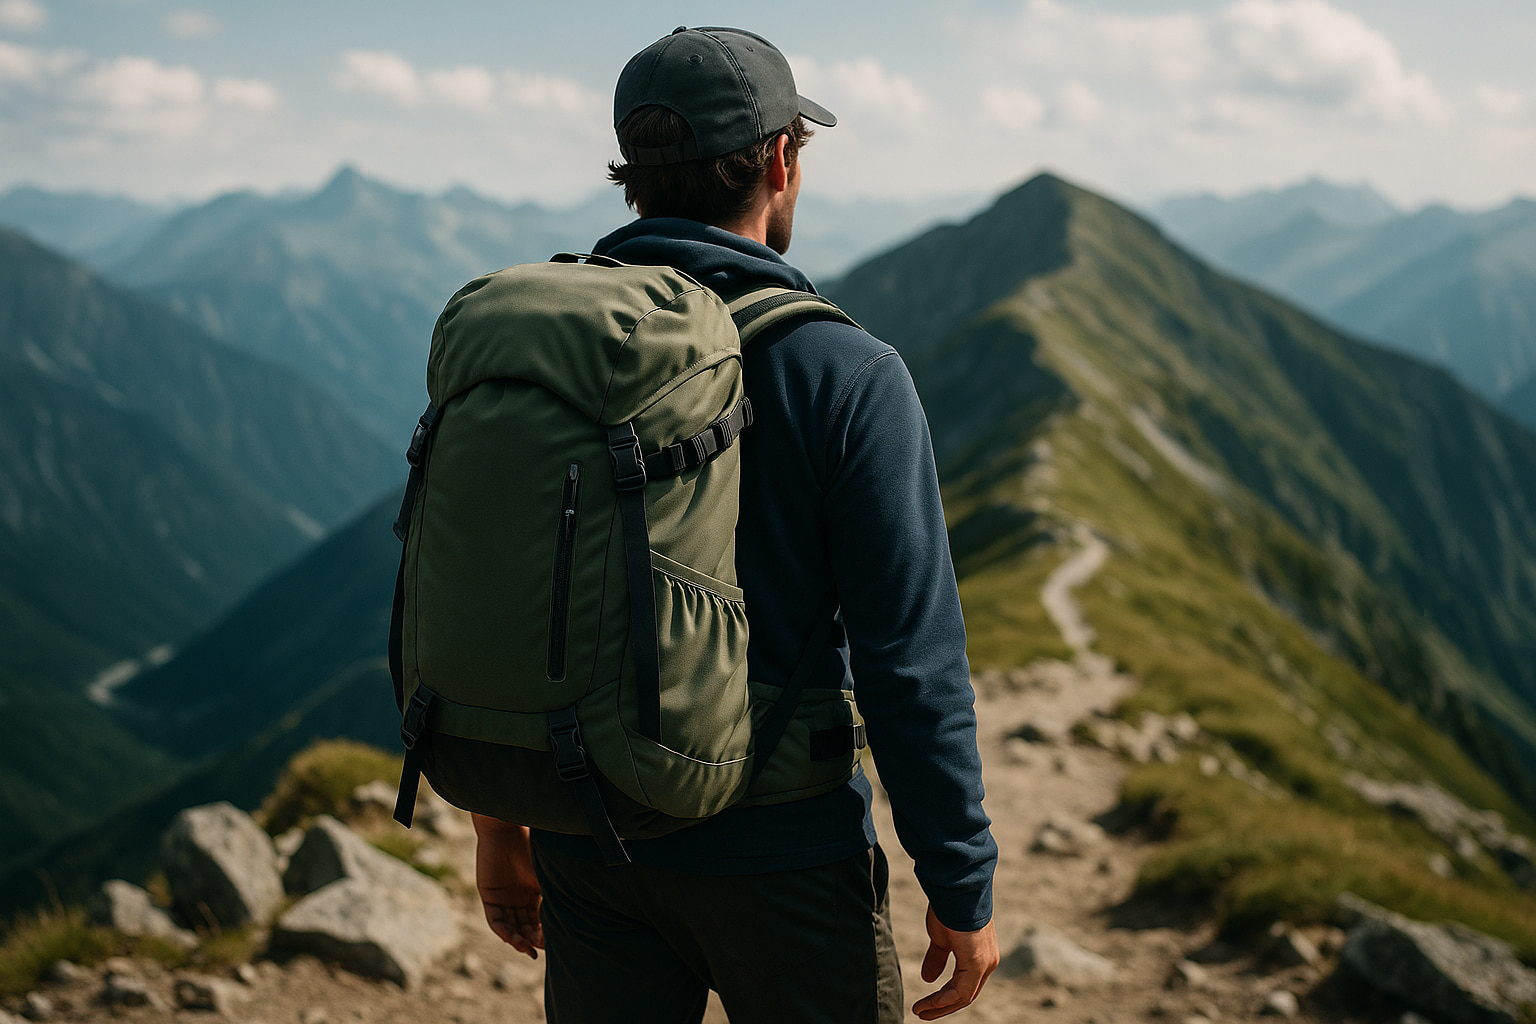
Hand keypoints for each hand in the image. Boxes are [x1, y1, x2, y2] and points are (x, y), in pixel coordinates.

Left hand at [472, 814, 543, 958]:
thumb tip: (587, 902)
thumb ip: (557, 888)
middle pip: (524, 925)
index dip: (544, 933)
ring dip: (517, 940)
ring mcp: (503, 898)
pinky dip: (503, 931)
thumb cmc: (531, 845)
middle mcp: (518, 897)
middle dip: (532, 939)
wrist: (506, 829)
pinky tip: (512, 939)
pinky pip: (495, 919)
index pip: (539, 918)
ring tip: (526, 949)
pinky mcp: (489, 896)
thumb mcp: (547, 872)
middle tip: (540, 949)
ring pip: (509, 926)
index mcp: (534, 891)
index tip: (553, 943)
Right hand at [912, 905, 998, 1019]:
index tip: (925, 1004)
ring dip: (940, 1006)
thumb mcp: (941, 938)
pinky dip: (943, 999)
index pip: (965, 985)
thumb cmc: (949, 908)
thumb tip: (927, 978)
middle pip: (966, 994)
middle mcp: (988, 962)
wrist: (955, 891)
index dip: (945, 997)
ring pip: (964, 996)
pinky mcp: (977, 963)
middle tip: (922, 1013)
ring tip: (920, 1011)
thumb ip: (937, 958)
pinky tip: (929, 1003)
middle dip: (943, 1007)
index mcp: (981, 956)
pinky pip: (961, 990)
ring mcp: (985, 964)